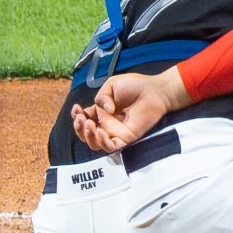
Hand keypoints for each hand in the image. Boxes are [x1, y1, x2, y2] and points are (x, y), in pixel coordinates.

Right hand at [68, 69, 187, 153]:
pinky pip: (111, 147)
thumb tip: (103, 111)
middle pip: (87, 134)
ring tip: (90, 124)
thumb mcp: (111, 85)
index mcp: (102, 111)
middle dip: (79, 128)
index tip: (77, 109)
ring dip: (88, 136)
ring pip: (96, 143)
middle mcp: (107, 123)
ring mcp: (116, 132)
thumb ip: (101, 96)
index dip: (77, 116)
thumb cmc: (136, 86)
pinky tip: (100, 132)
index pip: (84, 119)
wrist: (155, 90)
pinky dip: (103, 142)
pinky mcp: (126, 138)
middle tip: (81, 119)